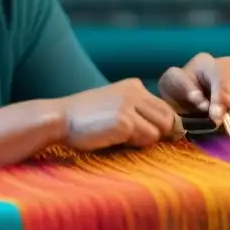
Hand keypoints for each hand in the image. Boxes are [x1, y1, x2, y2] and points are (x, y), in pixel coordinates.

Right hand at [59, 79, 182, 151]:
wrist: (59, 118)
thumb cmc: (85, 118)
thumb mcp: (115, 105)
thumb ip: (138, 111)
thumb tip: (170, 130)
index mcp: (134, 85)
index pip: (165, 108)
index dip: (158, 125)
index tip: (141, 133)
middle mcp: (135, 91)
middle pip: (168, 119)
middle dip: (155, 133)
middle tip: (131, 138)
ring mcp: (130, 105)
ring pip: (159, 131)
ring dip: (143, 140)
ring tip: (119, 137)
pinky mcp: (125, 121)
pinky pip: (146, 139)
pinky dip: (133, 144)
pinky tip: (112, 139)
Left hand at [158, 53, 229, 130]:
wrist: (179, 101)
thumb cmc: (175, 92)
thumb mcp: (170, 87)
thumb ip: (183, 91)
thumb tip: (203, 103)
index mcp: (206, 63)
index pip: (222, 77)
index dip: (222, 98)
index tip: (215, 118)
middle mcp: (227, 68)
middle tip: (221, 126)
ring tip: (224, 128)